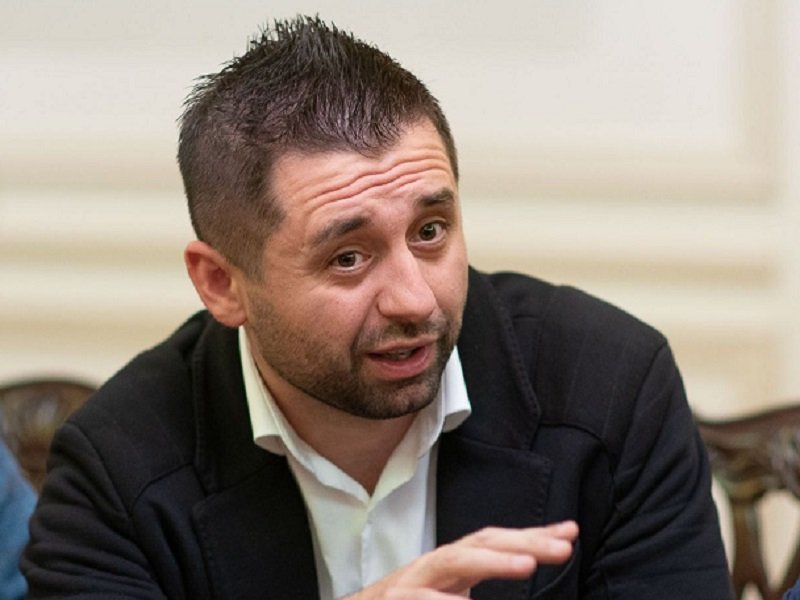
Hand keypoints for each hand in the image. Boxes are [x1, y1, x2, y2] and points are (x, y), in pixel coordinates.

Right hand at [343, 520, 577, 598]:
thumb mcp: (451, 596)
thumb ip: (473, 589)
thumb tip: (522, 566)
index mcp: (453, 567)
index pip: (496, 542)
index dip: (532, 536)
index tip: (570, 533)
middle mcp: (434, 568)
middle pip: (480, 542)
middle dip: (523, 541)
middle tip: (563, 546)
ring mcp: (411, 583)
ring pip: (452, 561)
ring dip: (491, 560)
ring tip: (527, 564)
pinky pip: (420, 599)